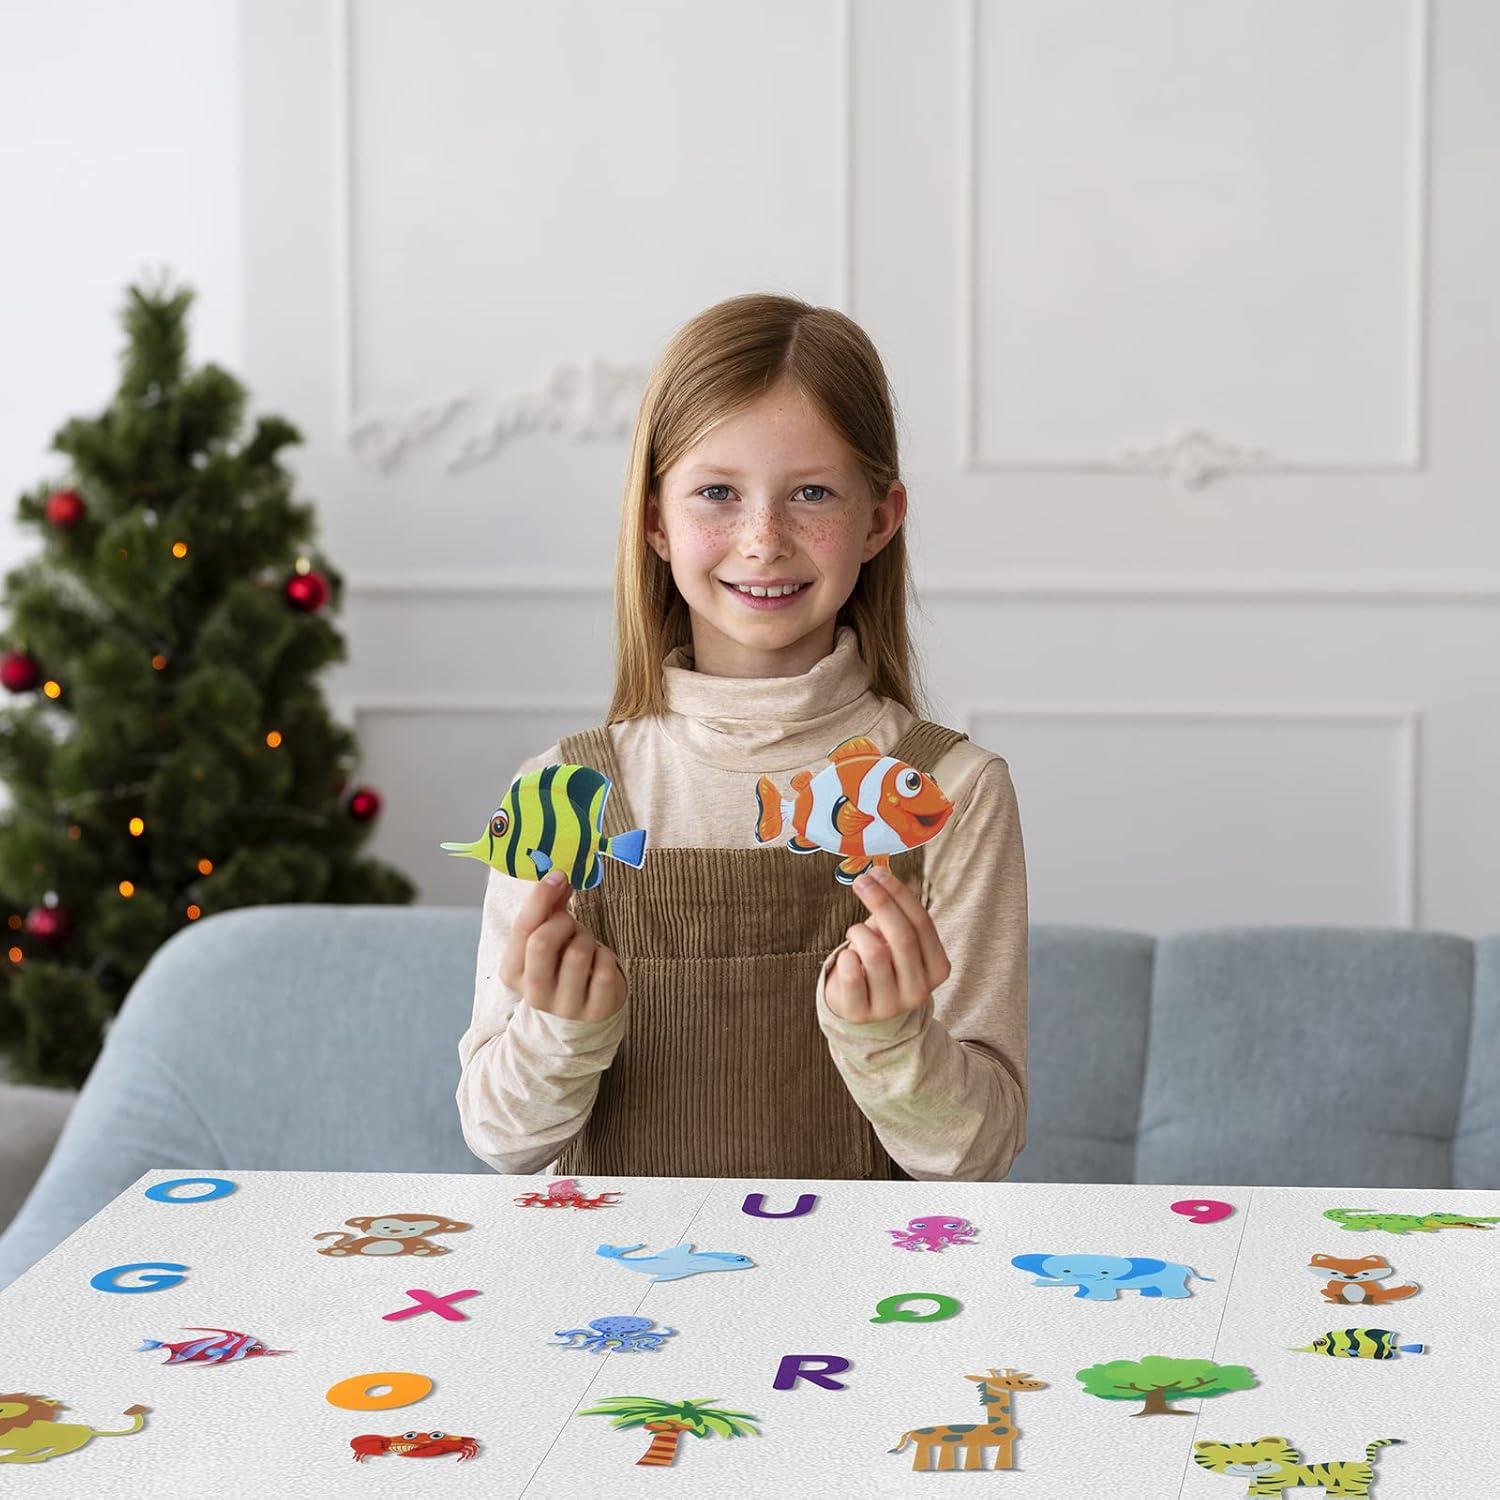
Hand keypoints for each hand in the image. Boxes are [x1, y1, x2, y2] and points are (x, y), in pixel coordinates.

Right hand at [499, 871, 626, 1021]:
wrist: (581, 1012)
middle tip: (571, 922)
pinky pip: (604, 969)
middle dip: (563, 921)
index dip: (541, 897)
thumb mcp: (547, 938)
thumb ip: (548, 908)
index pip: (523, 929)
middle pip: (542, 942)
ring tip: (586, 945)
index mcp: (513, 972)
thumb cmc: (560, 965)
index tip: (559, 876)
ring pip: (578, 952)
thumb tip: (558, 876)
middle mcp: (535, 994)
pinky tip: (599, 962)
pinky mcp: (596, 1010)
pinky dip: (606, 956)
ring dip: (587, 937)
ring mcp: (565, 1006)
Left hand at [823, 865, 950, 1022]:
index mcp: (937, 968)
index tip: (879, 872)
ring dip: (858, 933)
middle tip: (861, 881)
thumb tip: (881, 875)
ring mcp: (891, 1005)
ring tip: (855, 935)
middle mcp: (919, 991)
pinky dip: (844, 956)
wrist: (865, 1011)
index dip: (899, 894)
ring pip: (874, 953)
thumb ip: (896, 914)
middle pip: (902, 936)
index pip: (922, 924)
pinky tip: (847, 958)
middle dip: (880, 902)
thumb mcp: (898, 942)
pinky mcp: (861, 1013)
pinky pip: (850, 973)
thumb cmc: (884, 966)